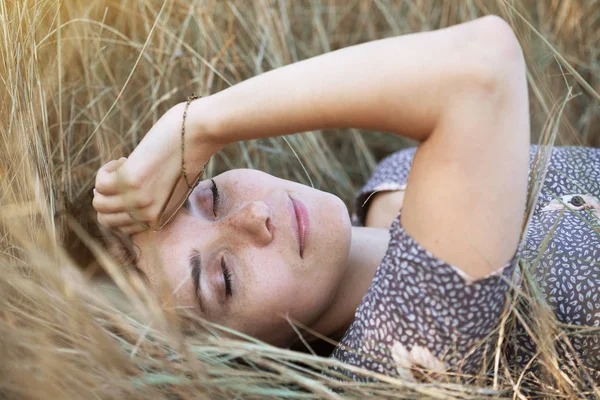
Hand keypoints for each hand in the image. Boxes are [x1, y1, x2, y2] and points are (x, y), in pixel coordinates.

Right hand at [93, 100, 218, 234]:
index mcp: (158, 220)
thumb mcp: (170, 190)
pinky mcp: (129, 181)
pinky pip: (100, 183)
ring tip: (124, 168)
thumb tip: (115, 198)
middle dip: (107, 197)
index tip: (128, 188)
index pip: (121, 229)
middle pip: (105, 219)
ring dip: (105, 183)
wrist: (195, 136)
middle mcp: (148, 216)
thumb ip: (150, 202)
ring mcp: (138, 200)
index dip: (118, 207)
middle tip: (121, 177)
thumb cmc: (185, 157)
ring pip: (98, 202)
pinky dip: (106, 170)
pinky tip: (125, 160)